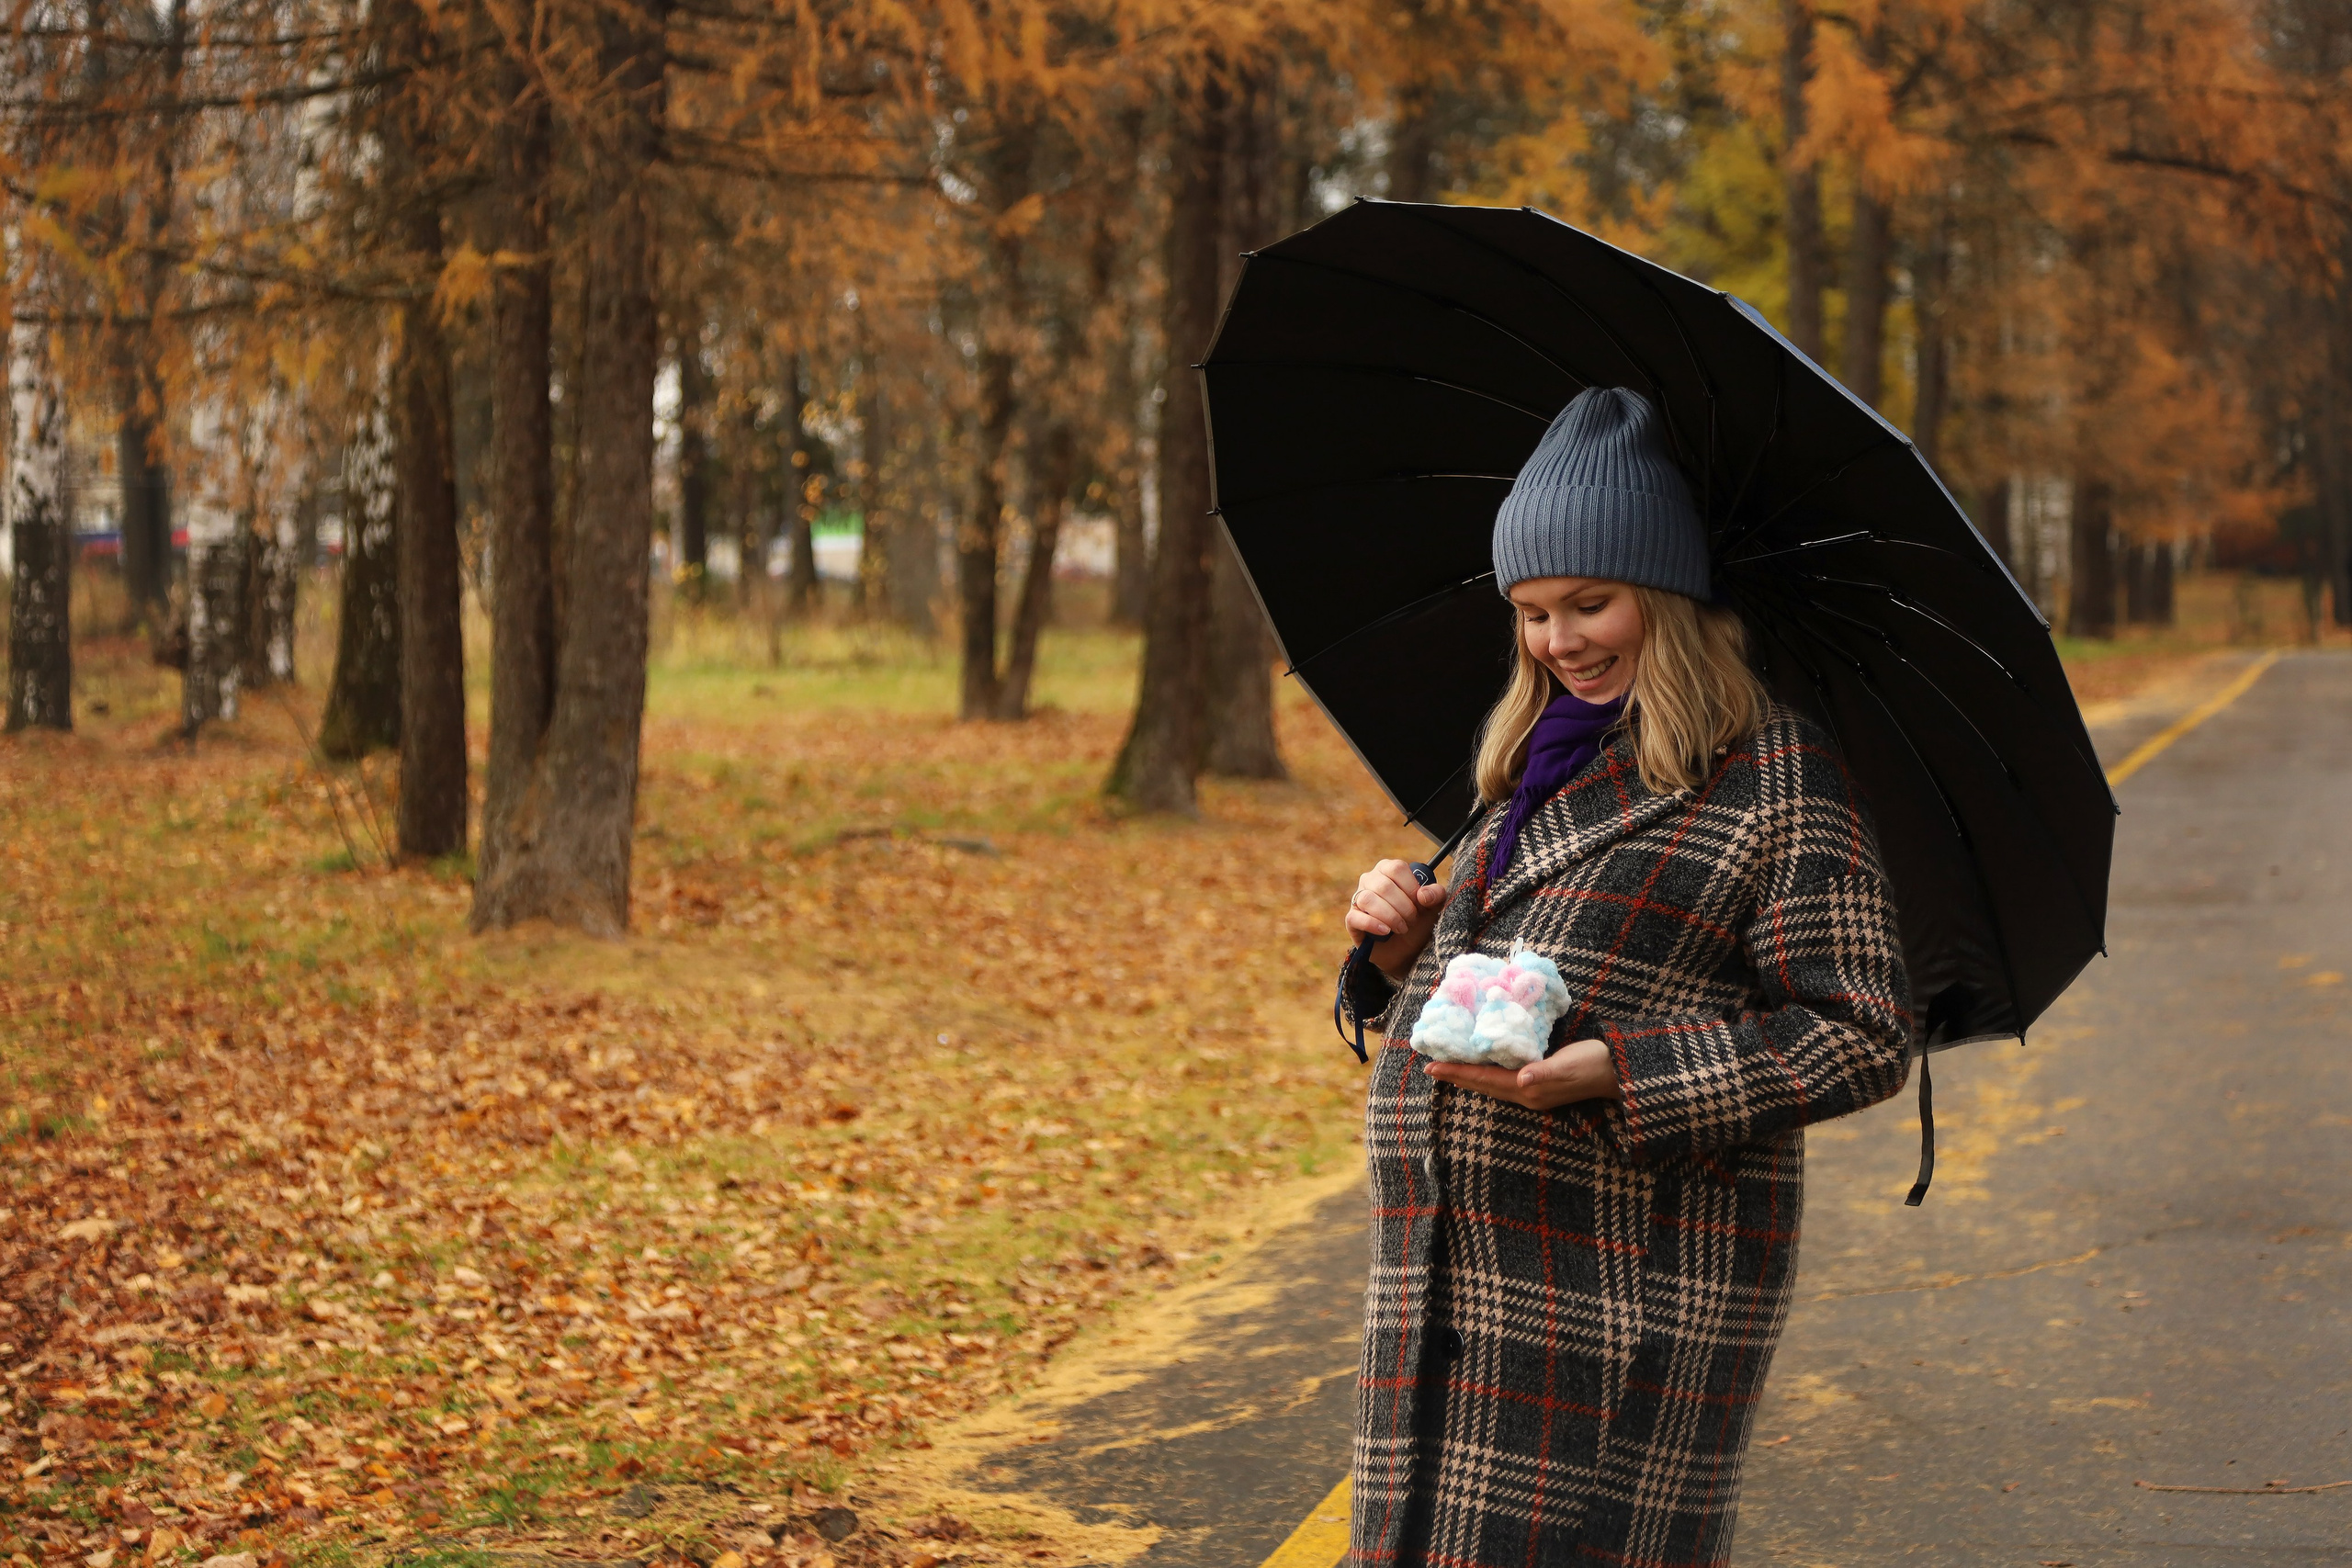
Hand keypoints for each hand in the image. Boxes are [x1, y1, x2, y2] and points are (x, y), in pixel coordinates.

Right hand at [1345, 858, 1449, 980]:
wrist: (1407, 951)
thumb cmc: (1419, 922)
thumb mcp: (1434, 908)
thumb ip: (1436, 895)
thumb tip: (1423, 895)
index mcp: (1389, 870)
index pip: (1397, 868)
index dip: (1411, 887)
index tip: (1421, 904)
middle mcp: (1371, 879)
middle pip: (1383, 885)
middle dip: (1403, 907)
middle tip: (1412, 920)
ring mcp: (1358, 898)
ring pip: (1368, 899)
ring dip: (1390, 916)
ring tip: (1402, 928)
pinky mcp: (1352, 919)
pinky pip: (1355, 917)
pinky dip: (1372, 924)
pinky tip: (1386, 932)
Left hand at [1423, 1038, 1620, 1109]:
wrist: (1619, 1071)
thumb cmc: (1594, 1064)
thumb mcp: (1569, 1065)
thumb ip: (1545, 1072)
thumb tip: (1522, 1080)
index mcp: (1529, 1090)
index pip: (1485, 1080)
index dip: (1458, 1073)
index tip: (1431, 1067)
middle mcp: (1527, 1095)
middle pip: (1484, 1085)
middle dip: (1457, 1076)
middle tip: (1430, 1067)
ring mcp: (1533, 1092)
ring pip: (1492, 1084)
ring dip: (1470, 1076)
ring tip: (1449, 1068)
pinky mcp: (1540, 1084)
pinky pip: (1503, 1080)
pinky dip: (1487, 1072)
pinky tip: (1483, 1064)